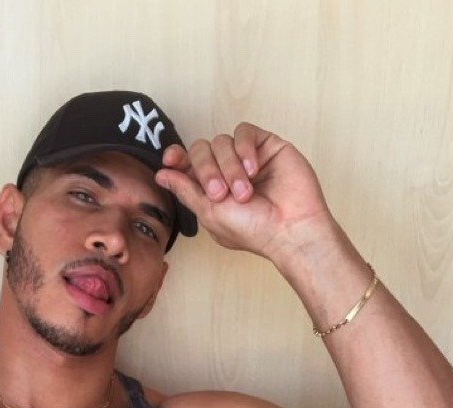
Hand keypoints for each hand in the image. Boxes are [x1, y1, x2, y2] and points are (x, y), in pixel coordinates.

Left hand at [155, 123, 332, 262]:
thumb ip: (186, 190)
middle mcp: (227, 171)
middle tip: (219, 193)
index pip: (187, 163)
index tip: (171, 160)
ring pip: (222, 141)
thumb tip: (161, 174)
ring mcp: (247, 157)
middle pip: (201, 149)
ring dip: (229, 167)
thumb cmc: (253, 229)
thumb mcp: (210, 213)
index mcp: (210, 189)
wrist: (290, 228)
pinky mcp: (266, 146)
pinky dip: (244, 149)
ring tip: (244, 192)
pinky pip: (244, 132)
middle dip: (206, 170)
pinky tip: (254, 169)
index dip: (176, 157)